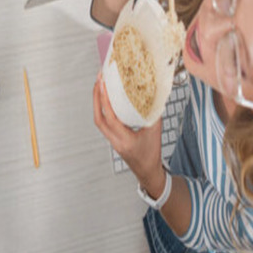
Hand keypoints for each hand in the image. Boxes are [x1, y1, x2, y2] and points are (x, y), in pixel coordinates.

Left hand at [93, 74, 163, 188]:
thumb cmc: (151, 155)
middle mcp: (115, 141)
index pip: (110, 119)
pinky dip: (102, 108)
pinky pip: (103, 122)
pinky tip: (105, 99)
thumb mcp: (156, 133)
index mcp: (126, 140)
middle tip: (99, 80)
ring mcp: (112, 140)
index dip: (105, 100)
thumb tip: (154, 96)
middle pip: (98, 118)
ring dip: (97, 102)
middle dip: (96, 98)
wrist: (148, 172)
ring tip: (100, 86)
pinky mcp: (112, 139)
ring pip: (99, 120)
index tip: (104, 84)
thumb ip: (154, 114)